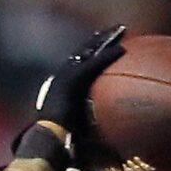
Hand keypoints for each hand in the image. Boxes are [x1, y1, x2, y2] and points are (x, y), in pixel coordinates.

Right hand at [27, 24, 128, 149]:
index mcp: (60, 85)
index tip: (102, 43)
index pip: (77, 63)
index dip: (91, 52)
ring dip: (106, 40)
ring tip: (121, 31)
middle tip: (115, 29)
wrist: (47, 139)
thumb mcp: (68, 128)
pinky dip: (108, 56)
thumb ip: (77, 125)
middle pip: (84, 52)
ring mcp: (66, 76)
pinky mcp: (73, 81)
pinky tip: (122, 49)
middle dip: (99, 39)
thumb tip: (87, 138)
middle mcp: (62, 76)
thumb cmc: (55, 140)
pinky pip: (94, 65)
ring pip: (89, 52)